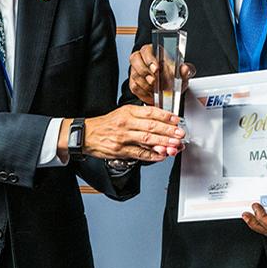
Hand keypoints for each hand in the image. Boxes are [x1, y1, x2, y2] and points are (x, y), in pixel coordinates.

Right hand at [67, 105, 185, 162]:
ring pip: (147, 140)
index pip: (150, 112)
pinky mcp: (120, 150)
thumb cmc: (106, 124)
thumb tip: (161, 121)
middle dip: (168, 131)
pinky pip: (139, 153)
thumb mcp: (123, 113)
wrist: (86, 134)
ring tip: (175, 145)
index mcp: (128, 112)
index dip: (165, 116)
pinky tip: (161, 155)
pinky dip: (152, 155)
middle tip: (180, 134)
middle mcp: (126, 123)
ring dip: (163, 143)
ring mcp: (123, 137)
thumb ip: (140, 116)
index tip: (176, 120)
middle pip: (151, 126)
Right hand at [128, 44, 193, 105]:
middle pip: (135, 60)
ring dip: (145, 84)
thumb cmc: (175, 75)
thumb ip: (185, 70)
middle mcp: (142, 58)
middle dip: (144, 72)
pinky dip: (144, 92)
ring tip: (156, 89)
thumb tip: (185, 69)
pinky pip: (134, 87)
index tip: (156, 69)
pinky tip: (152, 94)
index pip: (146, 50)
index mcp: (154, 51)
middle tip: (154, 81)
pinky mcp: (133, 82)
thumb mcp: (183, 72)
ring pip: (135, 75)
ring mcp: (136, 70)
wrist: (171, 86)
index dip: (149, 59)